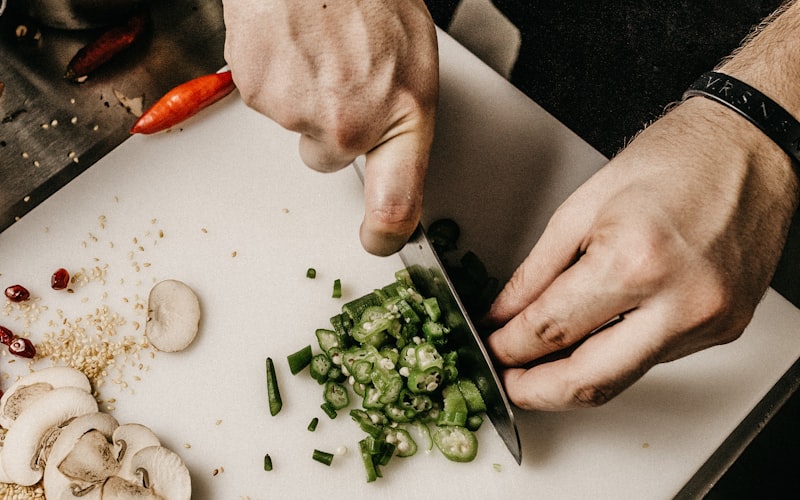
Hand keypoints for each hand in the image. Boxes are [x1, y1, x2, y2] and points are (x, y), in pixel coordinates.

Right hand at [222, 0, 438, 255]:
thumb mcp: (412, 51)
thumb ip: (398, 108)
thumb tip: (387, 143)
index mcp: (402, 112)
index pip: (398, 203)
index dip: (385, 232)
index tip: (379, 239)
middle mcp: (350, 123)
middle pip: (326, 158)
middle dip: (328, 127)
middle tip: (337, 75)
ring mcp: (299, 112)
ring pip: (295, 124)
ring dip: (302, 93)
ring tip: (317, 44)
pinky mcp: (258, 93)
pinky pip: (265, 97)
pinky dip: (274, 74)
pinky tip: (290, 41)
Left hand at [485, 97, 798, 410]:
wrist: (748, 147)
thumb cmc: (673, 160)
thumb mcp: (581, 207)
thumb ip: (535, 271)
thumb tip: (504, 314)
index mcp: (634, 261)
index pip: (551, 330)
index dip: (509, 348)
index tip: (492, 349)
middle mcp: (679, 302)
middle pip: (590, 381)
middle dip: (536, 391)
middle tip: (508, 382)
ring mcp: (708, 321)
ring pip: (623, 378)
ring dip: (574, 378)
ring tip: (540, 363)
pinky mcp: (724, 328)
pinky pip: (654, 359)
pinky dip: (614, 356)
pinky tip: (593, 340)